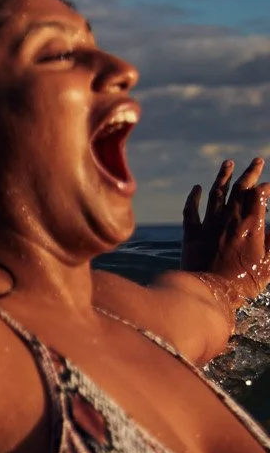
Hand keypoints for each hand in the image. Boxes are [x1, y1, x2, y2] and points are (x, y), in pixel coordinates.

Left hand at [183, 157, 269, 306]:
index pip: (259, 196)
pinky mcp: (191, 235)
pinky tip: (197, 188)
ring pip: (216, 195)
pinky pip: (191, 212)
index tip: (268, 185)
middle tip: (256, 160)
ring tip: (227, 163)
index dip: (265, 188)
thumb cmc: (245, 281)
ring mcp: (209, 226)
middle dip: (249, 173)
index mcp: (251, 225)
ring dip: (222, 177)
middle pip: (240, 190)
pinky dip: (193, 198)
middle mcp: (229, 220)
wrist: (210, 292)